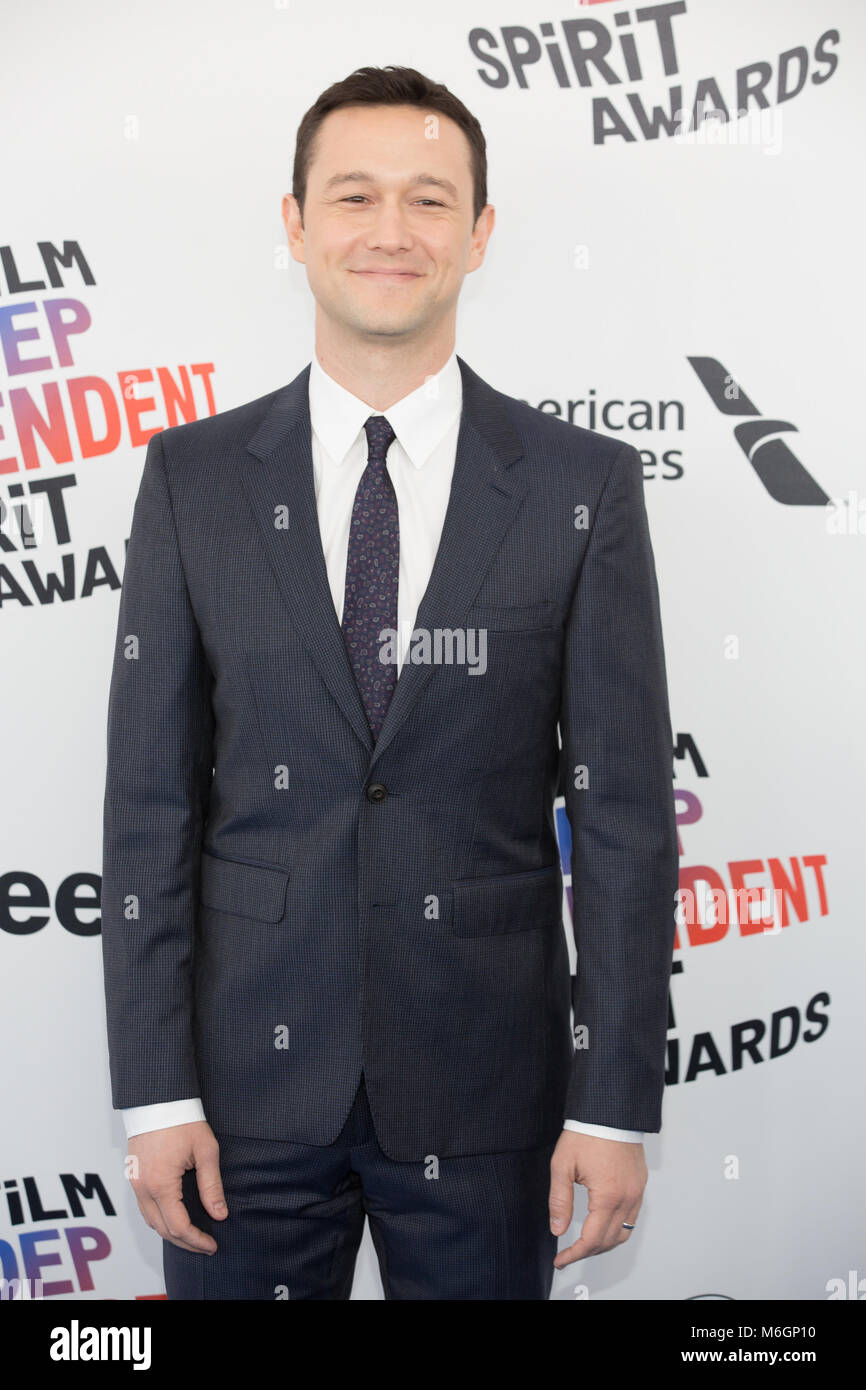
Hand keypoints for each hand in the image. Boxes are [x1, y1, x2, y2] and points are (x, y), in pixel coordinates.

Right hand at [126, 1121, 226, 1253]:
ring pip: (150, 1221)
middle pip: (162, 1229)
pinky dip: (160, 1219)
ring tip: (192, 1236)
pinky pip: (144, 1207)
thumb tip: (219, 1214)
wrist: (158, 1100)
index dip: (196, 1240)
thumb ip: (211, 1186)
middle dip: (185, 1242)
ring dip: (171, 1232)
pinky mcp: (134, 1176)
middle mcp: (143, 1188)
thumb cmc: (183, 1121)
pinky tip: (175, 1217)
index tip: (212, 1245)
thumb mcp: (205, 1152)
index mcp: (161, 1184)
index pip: (178, 1226)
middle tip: (205, 1246)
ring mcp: (135, 1183)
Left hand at [549, 1130, 645, 1268]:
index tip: (561, 1260)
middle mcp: (627, 1198)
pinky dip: (617, 1228)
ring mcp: (637, 1192)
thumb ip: (560, 1201)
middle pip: (609, 1241)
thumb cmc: (587, 1133)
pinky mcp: (640, 1184)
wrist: (609, 1111)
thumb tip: (558, 1229)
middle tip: (568, 1254)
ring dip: (604, 1243)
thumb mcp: (563, 1166)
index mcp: (608, 1196)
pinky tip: (602, 1225)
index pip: (592, 1240)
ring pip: (624, 1233)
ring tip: (584, 1245)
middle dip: (587, 1252)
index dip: (574, 1254)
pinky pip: (632, 1217)